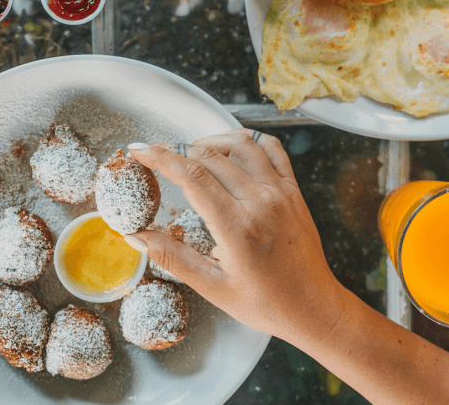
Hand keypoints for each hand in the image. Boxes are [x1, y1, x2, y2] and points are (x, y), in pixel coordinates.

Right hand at [127, 129, 343, 341]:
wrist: (313, 306)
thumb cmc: (265, 303)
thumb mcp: (212, 287)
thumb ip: (172, 257)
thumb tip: (136, 237)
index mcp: (237, 227)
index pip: (192, 176)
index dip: (161, 158)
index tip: (140, 151)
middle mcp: (261, 202)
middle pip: (211, 156)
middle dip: (178, 151)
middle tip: (158, 157)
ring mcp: (281, 192)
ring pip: (241, 144)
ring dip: (211, 141)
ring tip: (192, 154)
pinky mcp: (294, 191)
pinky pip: (272, 149)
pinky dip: (248, 141)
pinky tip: (232, 150)